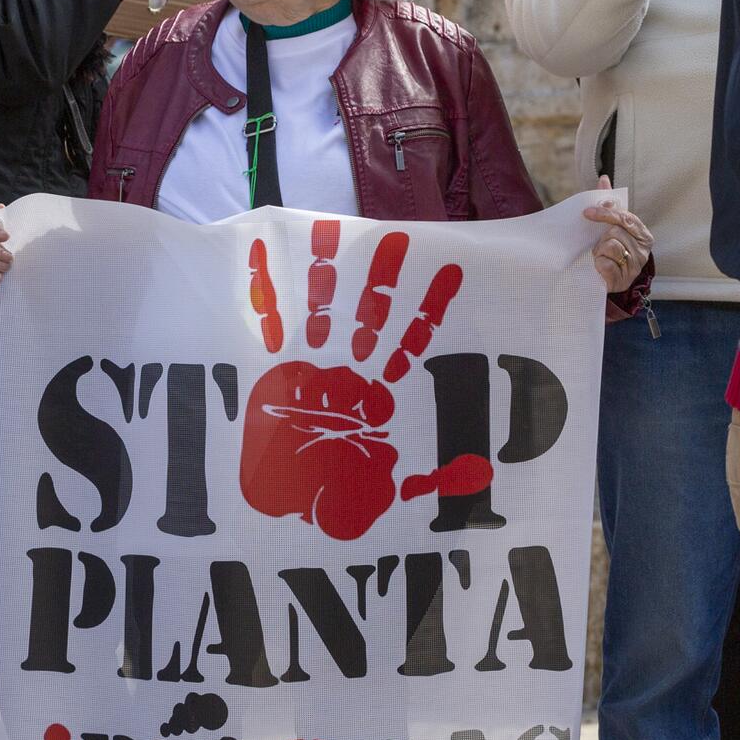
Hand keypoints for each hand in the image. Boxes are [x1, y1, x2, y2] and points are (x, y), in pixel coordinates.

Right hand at [241, 221, 491, 540]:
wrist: (285, 506)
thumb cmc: (337, 493)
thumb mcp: (394, 492)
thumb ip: (434, 480)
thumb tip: (480, 471)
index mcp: (380, 389)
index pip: (412, 340)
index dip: (429, 308)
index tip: (451, 270)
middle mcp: (348, 368)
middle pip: (371, 314)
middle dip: (383, 279)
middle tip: (398, 239)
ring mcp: (311, 364)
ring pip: (323, 310)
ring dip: (327, 275)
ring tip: (328, 233)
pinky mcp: (275, 370)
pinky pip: (270, 327)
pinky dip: (265, 295)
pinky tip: (260, 258)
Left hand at [584, 176, 652, 292]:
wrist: (608, 280)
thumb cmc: (610, 249)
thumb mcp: (610, 226)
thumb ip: (608, 204)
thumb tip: (604, 179)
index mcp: (643, 234)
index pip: (625, 218)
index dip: (605, 213)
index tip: (587, 212)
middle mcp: (643, 250)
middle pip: (615, 232)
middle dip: (601, 237)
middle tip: (597, 244)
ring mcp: (635, 266)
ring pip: (610, 247)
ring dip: (599, 251)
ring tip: (599, 256)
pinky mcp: (623, 280)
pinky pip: (606, 265)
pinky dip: (598, 264)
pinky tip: (600, 267)